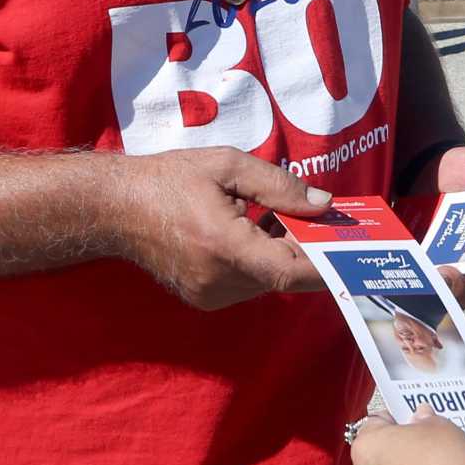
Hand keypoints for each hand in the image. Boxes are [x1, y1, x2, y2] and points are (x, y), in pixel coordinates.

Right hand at [117, 147, 329, 310]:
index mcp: (224, 246)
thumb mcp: (228, 166)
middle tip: (323, 220)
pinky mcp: (204, 298)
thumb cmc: (170, 180)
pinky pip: (249, 282)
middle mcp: (218, 280)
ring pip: (268, 280)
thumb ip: (279, 186)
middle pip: (284, 275)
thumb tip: (323, 206)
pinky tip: (255, 231)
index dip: (325, 264)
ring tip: (281, 217)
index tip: (348, 249)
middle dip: (307, 248)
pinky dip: (261, 260)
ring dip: (283, 253)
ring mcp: (210, 294)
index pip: (290, 271)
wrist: (116, 208)